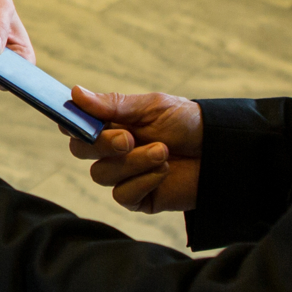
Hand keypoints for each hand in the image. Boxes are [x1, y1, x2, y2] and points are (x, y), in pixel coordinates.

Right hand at [67, 87, 202, 213]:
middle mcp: (112, 149)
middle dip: (102, 145)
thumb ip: (113, 105)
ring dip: (133, 162)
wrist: (220, 151)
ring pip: (101, 174)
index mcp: (112, 123)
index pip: (77, 125)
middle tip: (128, 139)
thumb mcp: (152, 107)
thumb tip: (75, 93)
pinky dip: (143, 181)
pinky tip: (164, 171)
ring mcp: (123, 175)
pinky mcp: (137, 198)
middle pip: (80, 150)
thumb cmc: (187, 123)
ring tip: (162, 152)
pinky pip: (122, 194)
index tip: (77, 122)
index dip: (71, 123)